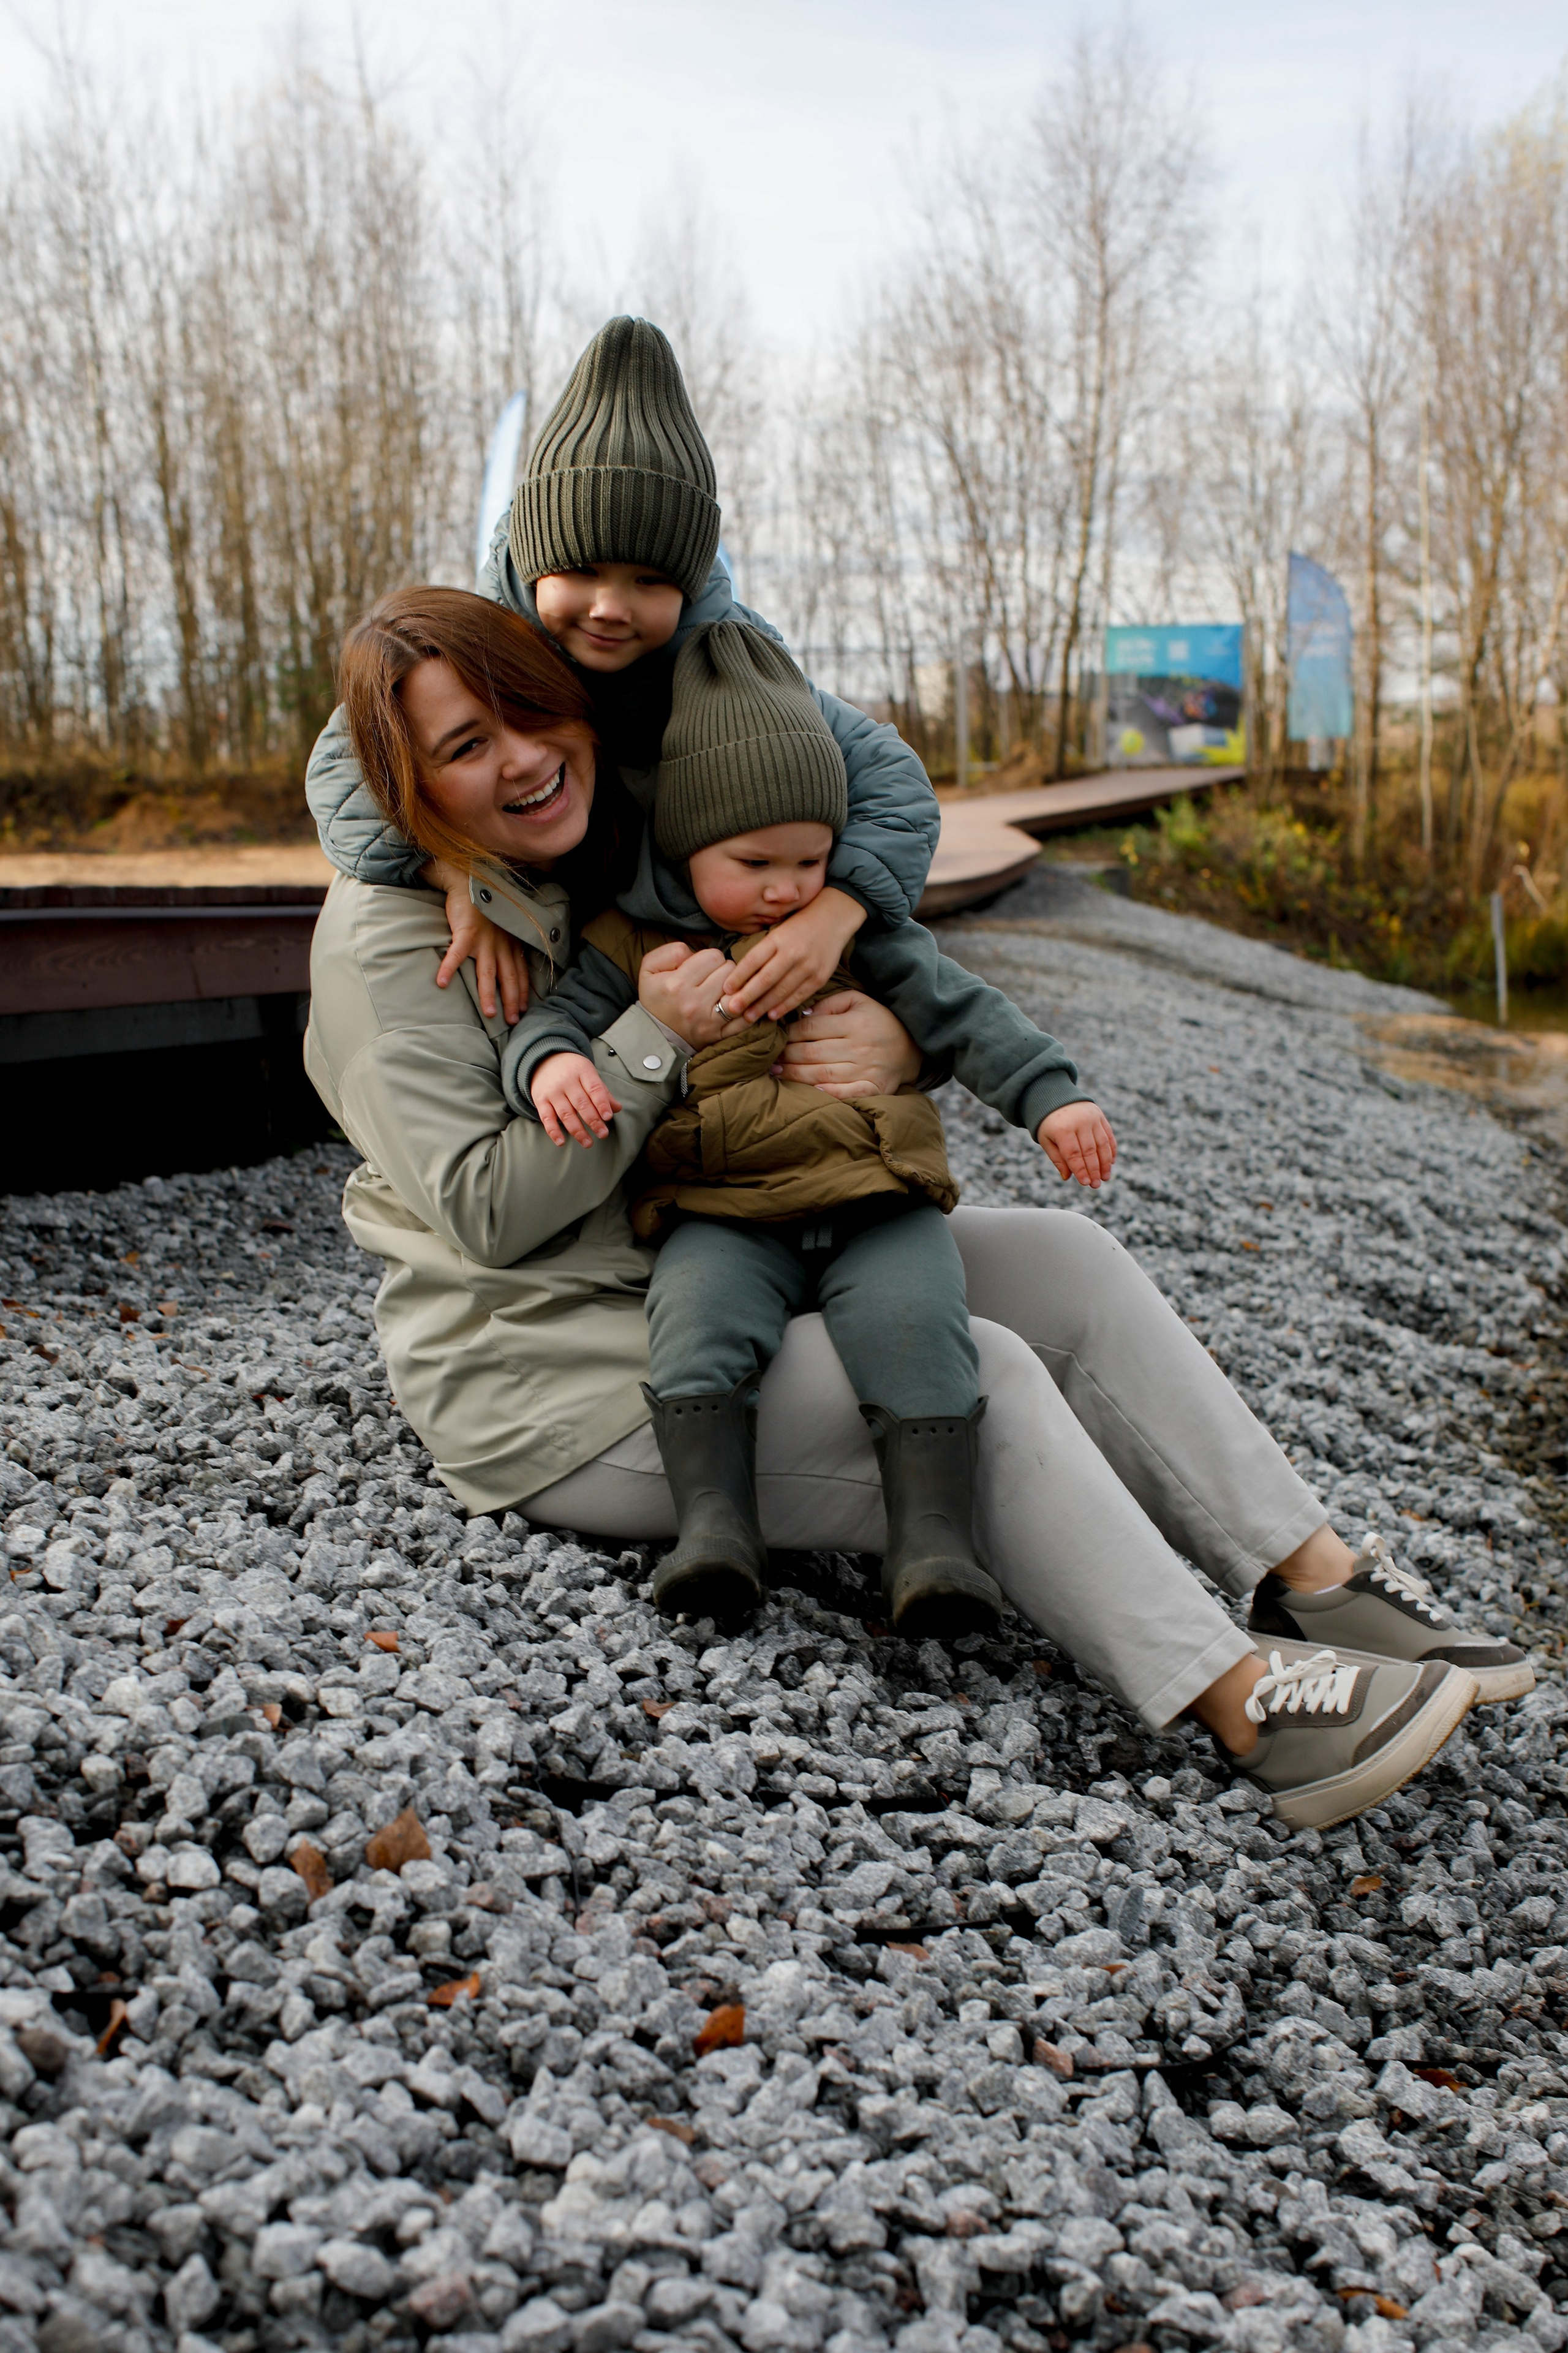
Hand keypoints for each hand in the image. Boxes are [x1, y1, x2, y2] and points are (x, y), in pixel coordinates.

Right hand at [425, 860, 528, 1024]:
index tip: (523, 1010)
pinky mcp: (465, 932)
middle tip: (512, 1021)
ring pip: (487, 972)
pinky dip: (449, 968)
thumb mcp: (503, 925)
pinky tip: (442, 983)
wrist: (469, 881)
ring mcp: (484, 939)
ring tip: (489, 1013)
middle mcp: (500, 944)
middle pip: (508, 977)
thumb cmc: (485, 906)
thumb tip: (509, 964)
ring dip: (488, 994)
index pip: (520, 972)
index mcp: (510, 943)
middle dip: (511, 1000)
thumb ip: (507, 944)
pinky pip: (456, 954)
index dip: (522, 992)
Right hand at [531, 1052, 620, 1147]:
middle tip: (603, 1134)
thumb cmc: (572, 1070)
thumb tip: (617, 1108)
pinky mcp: (540, 1100)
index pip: (594, 1089)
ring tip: (588, 1143)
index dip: (601, 1103)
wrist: (544, 1060)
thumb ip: (602, 1092)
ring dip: (577, 1131)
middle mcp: (566, 1081)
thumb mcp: (589, 1074)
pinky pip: (546, 1118)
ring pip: (566, 1114)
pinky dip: (553, 1131)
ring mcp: (552, 1091)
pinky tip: (561, 1142)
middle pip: (581, 1103)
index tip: (608, 1117)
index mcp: (582, 1071)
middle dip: (593, 1121)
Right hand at [638, 939, 746, 1046]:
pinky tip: (735, 1004)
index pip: (713, 956)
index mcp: (677, 984)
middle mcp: (694, 1002)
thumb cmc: (655, 999)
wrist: (655, 1036)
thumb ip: (671, 952)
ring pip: (740, 990)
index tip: (703, 966)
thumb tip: (695, 952)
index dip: (710, 958)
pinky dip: (745, 1008)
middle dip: (723, 969)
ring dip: (735, 987)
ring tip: (722, 990)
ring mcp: (709, 1021)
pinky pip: (745, 1018)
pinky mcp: (720, 1034)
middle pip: (729, 970)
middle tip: (713, 977)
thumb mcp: (649, 970)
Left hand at [723, 886, 866, 1020]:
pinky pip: (799, 995)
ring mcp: (808, 966)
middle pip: (765, 979)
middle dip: (747, 996)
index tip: (726, 990)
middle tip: (732, 1009)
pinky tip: (772, 1015)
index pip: (753, 960)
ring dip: (763, 1006)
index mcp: (777, 938)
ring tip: (748, 1016)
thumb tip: (740, 976)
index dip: (738, 976)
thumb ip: (762, 951)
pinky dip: (784, 1006)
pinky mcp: (820, 977)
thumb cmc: (799, 926)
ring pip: (781, 990)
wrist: (833, 919)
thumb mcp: (778, 931)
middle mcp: (792, 952)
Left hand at [775, 989, 920, 1099]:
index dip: (789, 1034)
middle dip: (786, 1055)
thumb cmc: (878, 1021)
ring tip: (777, 1072)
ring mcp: (866, 1070)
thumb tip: (802, 1015)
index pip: (811, 1029)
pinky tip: (808, 1091)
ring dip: (795, 1075)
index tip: (775, 1037)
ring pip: (821, 1074)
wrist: (913, 1047)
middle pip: (812, 1053)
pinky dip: (826, 1094)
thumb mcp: (858, 1001)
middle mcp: (860, 1047)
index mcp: (855, 1023)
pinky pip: (845, 1094)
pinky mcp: (873, 1089)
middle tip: (769, 1057)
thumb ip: (829, 1004)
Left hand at [1038, 1101, 1116, 1187]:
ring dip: (1105, 1163)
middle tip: (1096, 1185)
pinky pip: (1108, 1135)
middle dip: (1094, 1170)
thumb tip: (1068, 1177)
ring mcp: (1092, 1118)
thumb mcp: (1046, 1140)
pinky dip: (1111, 1150)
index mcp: (1062, 1129)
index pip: (1074, 1154)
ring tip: (1105, 1177)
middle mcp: (1079, 1122)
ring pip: (1102, 1144)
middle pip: (1089, 1151)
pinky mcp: (1100, 1115)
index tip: (1085, 1183)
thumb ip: (1057, 1158)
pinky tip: (1111, 1163)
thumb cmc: (1049, 1123)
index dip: (1081, 1170)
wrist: (1056, 1097)